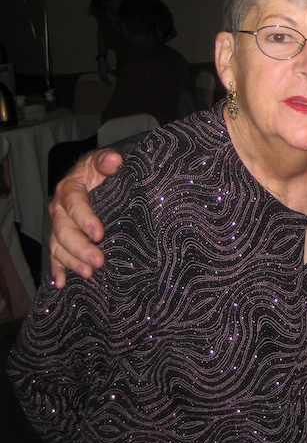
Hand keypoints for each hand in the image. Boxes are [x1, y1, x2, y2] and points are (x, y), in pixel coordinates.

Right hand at [48, 149, 123, 285]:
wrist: (94, 176)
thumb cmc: (101, 169)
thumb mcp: (103, 161)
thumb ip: (107, 161)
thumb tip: (115, 160)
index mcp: (69, 189)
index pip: (74, 204)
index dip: (85, 219)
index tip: (99, 233)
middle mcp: (59, 208)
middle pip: (65, 230)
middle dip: (80, 247)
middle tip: (99, 262)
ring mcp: (59, 225)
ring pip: (59, 246)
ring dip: (72, 261)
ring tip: (88, 274)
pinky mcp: (61, 238)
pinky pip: (56, 255)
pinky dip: (58, 269)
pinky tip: (62, 283)